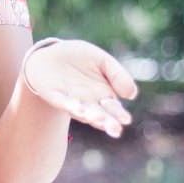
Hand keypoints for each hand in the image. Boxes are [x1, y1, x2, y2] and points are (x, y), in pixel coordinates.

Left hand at [22, 39, 138, 137]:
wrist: (51, 53)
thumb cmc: (80, 58)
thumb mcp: (103, 60)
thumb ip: (118, 75)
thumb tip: (131, 95)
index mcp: (103, 96)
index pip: (114, 109)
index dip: (119, 115)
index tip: (125, 119)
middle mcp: (88, 103)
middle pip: (100, 116)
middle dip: (107, 122)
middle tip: (115, 129)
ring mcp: (71, 101)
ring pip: (82, 112)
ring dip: (89, 116)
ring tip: (96, 118)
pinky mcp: (55, 95)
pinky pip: (63, 102)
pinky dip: (69, 105)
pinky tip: (77, 108)